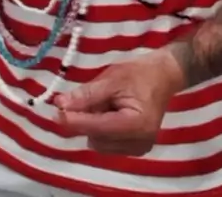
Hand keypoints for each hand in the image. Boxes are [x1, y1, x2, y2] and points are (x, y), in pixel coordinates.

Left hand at [54, 49, 183, 155]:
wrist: (165, 75)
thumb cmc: (140, 73)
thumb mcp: (112, 78)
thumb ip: (87, 94)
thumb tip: (60, 104)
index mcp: (135, 125)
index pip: (96, 127)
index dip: (75, 120)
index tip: (57, 111)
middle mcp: (138, 143)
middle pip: (96, 138)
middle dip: (88, 119)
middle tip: (95, 97)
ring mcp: (138, 149)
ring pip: (99, 143)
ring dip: (95, 124)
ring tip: (108, 103)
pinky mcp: (136, 149)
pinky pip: (107, 144)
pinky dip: (103, 130)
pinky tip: (113, 112)